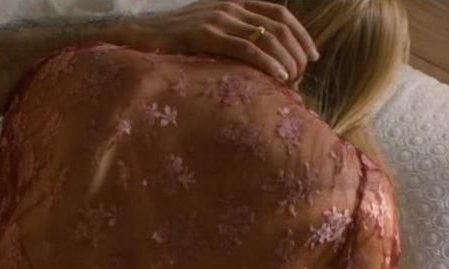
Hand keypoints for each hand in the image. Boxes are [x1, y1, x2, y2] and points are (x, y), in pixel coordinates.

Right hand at [122, 0, 319, 83]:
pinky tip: (278, 78)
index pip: (280, 14)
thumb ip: (230, 37)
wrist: (136, 35)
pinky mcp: (205, 34)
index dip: (301, 35)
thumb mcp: (207, 33)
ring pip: (267, 37)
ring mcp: (218, 19)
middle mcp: (230, 6)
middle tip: (300, 77)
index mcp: (234, 3)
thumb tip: (257, 60)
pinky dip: (267, 62)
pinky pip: (246, 47)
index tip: (312, 57)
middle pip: (279, 27)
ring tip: (291, 82)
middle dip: (296, 53)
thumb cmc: (170, 41)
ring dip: (286, 61)